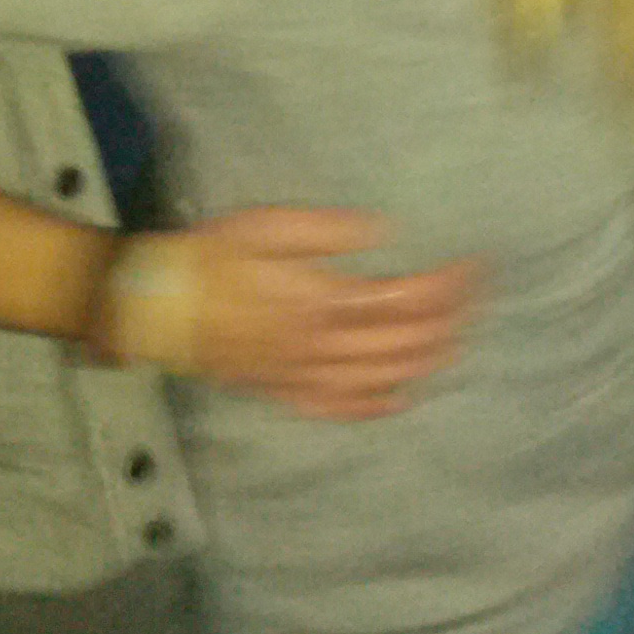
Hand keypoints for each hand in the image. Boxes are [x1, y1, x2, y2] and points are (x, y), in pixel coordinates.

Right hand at [109, 209, 476, 419]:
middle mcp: (320, 345)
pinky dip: (377, 406)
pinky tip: (400, 395)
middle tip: (476, 299)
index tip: (473, 267)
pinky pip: (340, 410)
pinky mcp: (284, 393)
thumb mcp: (265, 224)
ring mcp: (303, 376)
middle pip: (403, 343)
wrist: (157, 307)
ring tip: (456, 340)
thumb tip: (382, 232)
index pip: (404, 299)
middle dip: (449, 322)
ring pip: (381, 380)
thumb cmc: (210, 257)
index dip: (446, 287)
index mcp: (320, 298)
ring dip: (426, 362)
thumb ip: (325, 231)